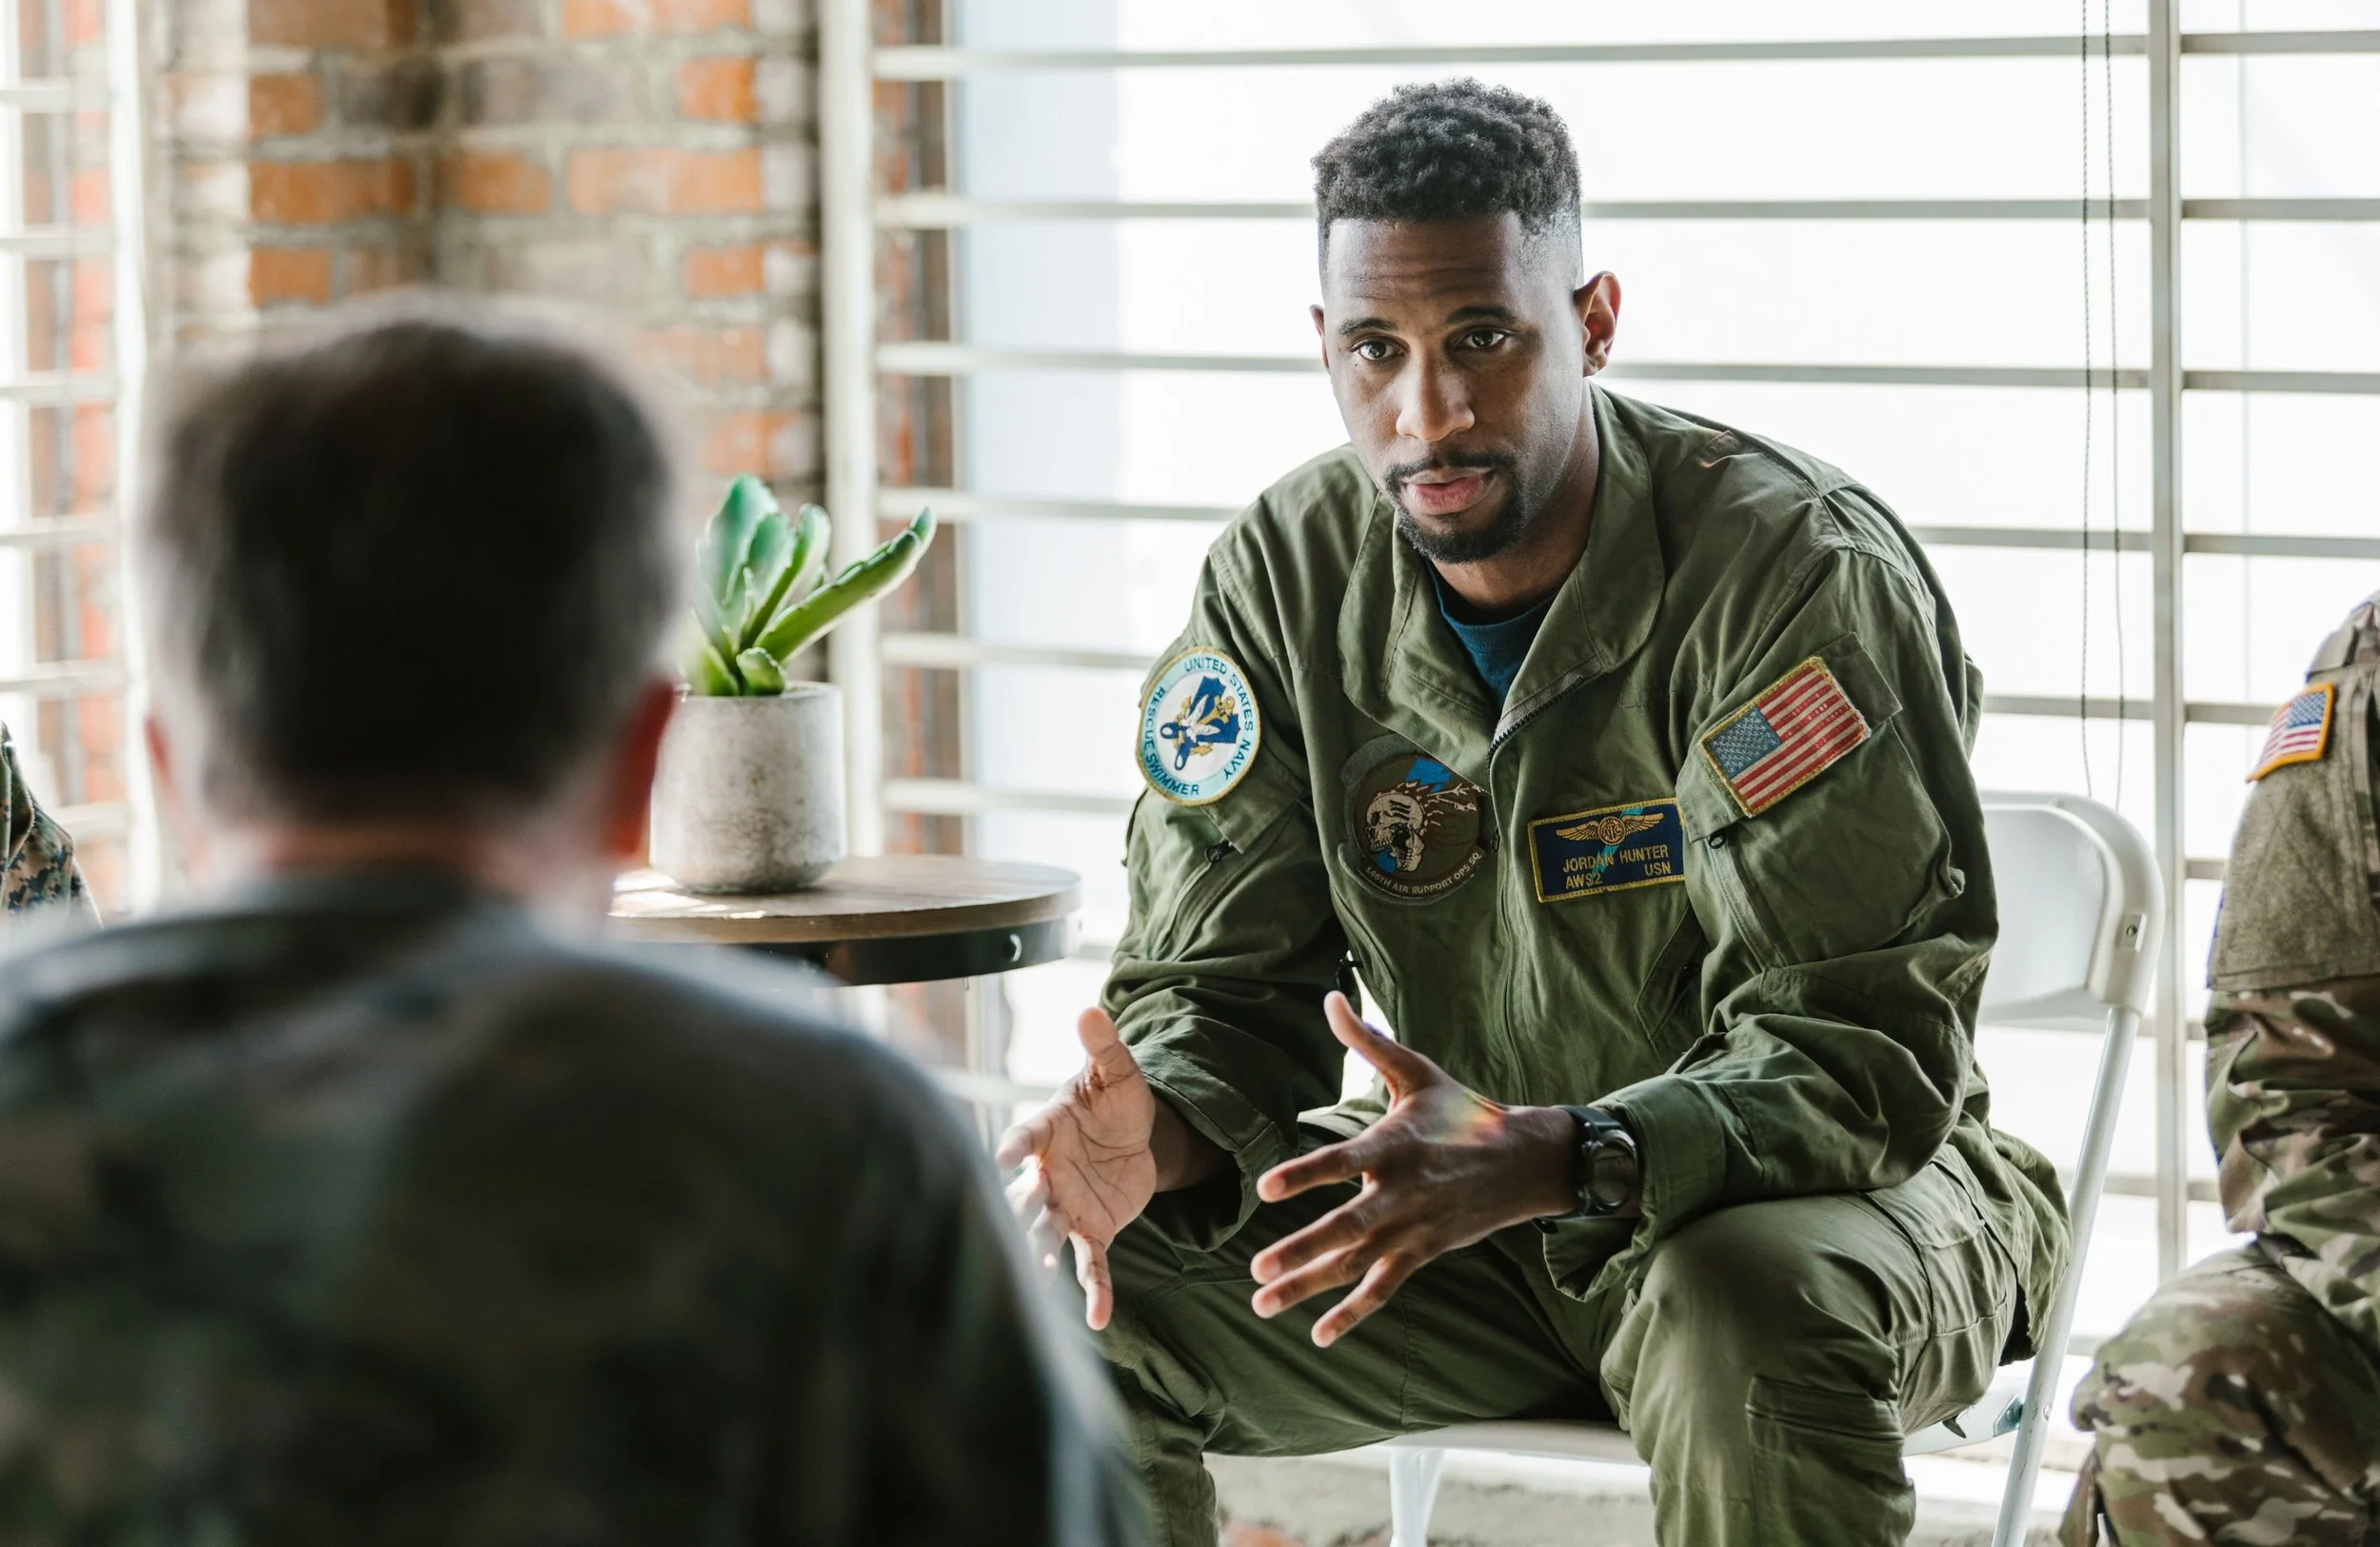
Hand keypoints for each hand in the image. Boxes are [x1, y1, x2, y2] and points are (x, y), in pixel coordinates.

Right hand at [996, 1008, 1158, 1330]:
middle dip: (1016, 1208)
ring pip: (1046, 1231)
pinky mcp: (1092, 1231)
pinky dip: (1094, 1291)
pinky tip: (1098, 1320)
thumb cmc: (1115, 1100)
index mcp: (1048, 1129)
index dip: (1013, 1144)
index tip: (1000, 1154)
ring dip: (1039, 1251)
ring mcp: (1066, 1205)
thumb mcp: (1118, 1072)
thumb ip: (1104, 1047)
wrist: (1135, 1137)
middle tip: (1005, 1224)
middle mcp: (1047, 1172)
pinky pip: (1090, 1263)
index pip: (1025, 1134)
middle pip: (1025, 1192)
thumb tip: (1091, 1009)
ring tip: (1035, 1274)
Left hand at [1249, 992, 1575, 1347]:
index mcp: (1393, 1147)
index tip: (1265, 1188)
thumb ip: (1367, 1042)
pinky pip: (1383, 1289)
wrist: (1525, 1162)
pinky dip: (1353, 1313)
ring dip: (1308, 1287)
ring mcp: (1411, 1230)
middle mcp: (1400, 1194)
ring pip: (1355, 1265)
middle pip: (1344, 1228)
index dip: (1304, 1174)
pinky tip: (1318, 1334)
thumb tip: (1330, 998)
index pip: (1341, 1163)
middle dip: (1299, 1250)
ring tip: (1261, 1302)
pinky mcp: (1422, 1253)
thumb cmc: (1463, 1112)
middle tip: (1256, 1269)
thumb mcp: (1417, 1073)